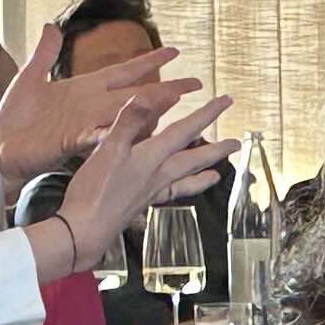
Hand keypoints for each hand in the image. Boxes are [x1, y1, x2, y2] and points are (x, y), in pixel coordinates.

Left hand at [0, 23, 192, 182]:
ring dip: (147, 109)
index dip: (149, 61)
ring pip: (124, 115)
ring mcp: (85, 124)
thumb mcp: (29, 79)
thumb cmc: (14, 119)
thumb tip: (51, 26)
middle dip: (166, 88)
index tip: (175, 51)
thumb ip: (44, 55)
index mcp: (85, 88)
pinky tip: (116, 131)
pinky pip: (92, 137)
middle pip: (136, 94)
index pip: (125, 71)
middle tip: (195, 83)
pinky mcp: (70, 142)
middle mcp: (92, 106)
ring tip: (171, 102)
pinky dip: (104, 134)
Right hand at [58, 90, 232, 260]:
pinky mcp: (143, 203)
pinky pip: (171, 193)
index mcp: (152, 157)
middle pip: (194, 158)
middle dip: (216, 148)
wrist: (87, 228)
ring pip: (186, 178)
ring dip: (204, 172)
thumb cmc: (95, 190)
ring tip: (219, 171)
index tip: (226, 101)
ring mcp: (153, 191)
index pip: (185, 130)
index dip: (206, 114)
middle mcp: (158, 174)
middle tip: (237, 143)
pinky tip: (181, 189)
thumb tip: (147, 96)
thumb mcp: (109, 149)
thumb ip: (129, 122)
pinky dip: (182, 190)